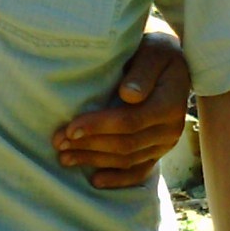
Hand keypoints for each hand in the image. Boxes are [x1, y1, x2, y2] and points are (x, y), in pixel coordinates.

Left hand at [51, 27, 190, 187]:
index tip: (71, 128)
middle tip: (58, 143)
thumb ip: (142, 71)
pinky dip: (117, 179)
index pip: (131, 121)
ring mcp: (165, 143)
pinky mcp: (157, 151)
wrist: (168, 60)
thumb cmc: (154, 50)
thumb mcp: (153, 50)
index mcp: (171, 102)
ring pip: (127, 159)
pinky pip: (139, 171)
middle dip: (89, 145)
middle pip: (126, 144)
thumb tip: (128, 95)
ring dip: (95, 160)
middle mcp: (171, 128)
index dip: (100, 126)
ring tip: (64, 158)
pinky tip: (95, 180)